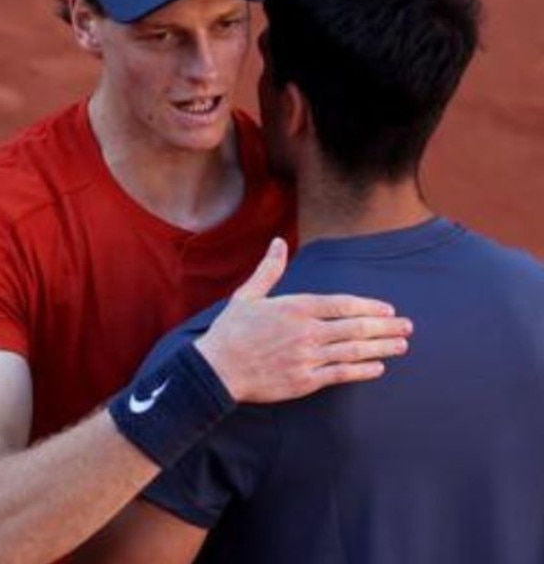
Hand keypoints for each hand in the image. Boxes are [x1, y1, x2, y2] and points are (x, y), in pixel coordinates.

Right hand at [195, 238, 412, 403]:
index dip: (370, 307)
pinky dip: (363, 370)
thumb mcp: (247, 295)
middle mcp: (306, 332)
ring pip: (354, 351)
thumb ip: (269, 269)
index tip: (388, 309)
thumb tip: (279, 242)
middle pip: (356, 327)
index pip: (343, 304)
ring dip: (382, 348)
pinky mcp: (305, 380)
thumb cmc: (231, 331)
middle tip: (407, 327)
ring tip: (401, 346)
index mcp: (295, 308)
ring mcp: (307, 357)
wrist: (217, 369)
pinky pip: (341, 374)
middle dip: (386, 327)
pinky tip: (378, 367)